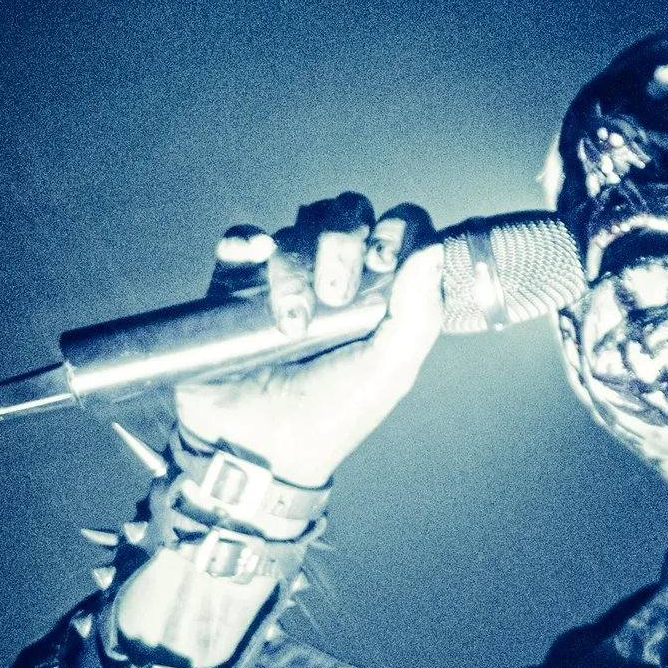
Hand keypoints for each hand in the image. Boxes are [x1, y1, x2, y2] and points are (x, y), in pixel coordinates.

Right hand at [173, 192, 444, 488]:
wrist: (261, 449)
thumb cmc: (332, 415)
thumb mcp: (389, 372)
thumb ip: (419, 314)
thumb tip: (433, 248)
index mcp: (382, 294)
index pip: (398, 230)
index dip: (395, 230)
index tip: (384, 262)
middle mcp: (336, 279)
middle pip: (345, 218)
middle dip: (341, 249)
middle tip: (334, 298)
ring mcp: (284, 280)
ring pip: (295, 232)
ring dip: (295, 269)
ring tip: (291, 324)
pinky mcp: (235, 288)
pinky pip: (240, 243)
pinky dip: (245, 243)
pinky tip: (250, 257)